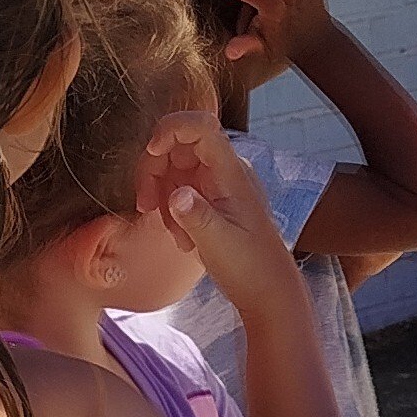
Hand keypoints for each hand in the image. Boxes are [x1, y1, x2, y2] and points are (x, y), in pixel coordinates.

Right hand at [134, 112, 291, 307]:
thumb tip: (176, 193)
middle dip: (154, 171)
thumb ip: (196, 216)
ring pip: (173, 168)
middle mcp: (224, 171)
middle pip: (177, 146)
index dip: (171, 129)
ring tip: (176, 234)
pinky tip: (182, 238)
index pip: (201, 126)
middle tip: (147, 207)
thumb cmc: (250, 267)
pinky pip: (178, 189)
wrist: (269, 291)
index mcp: (231, 173)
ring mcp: (216, 184)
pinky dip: (169, 208)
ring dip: (161, 196)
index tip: (152, 153)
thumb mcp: (219, 244)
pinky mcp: (209, 199)